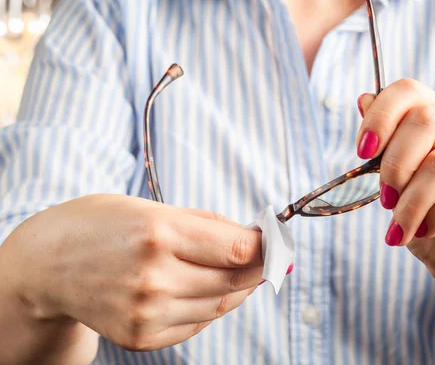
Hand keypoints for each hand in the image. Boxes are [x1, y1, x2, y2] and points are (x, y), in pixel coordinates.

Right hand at [5, 194, 264, 350]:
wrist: (48, 264)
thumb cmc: (102, 225)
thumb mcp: (152, 205)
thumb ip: (206, 223)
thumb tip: (252, 236)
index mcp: (158, 233)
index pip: (237, 249)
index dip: (267, 246)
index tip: (278, 241)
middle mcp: (153, 277)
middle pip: (233, 279)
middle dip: (260, 267)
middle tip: (270, 256)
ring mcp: (145, 312)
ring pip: (220, 304)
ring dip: (240, 288)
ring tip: (242, 272)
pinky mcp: (140, 336)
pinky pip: (196, 323)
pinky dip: (213, 307)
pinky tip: (210, 289)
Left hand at [356, 79, 434, 313]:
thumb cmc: (432, 224)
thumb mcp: (399, 188)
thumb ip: (386, 147)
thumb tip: (364, 99)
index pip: (411, 91)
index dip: (380, 116)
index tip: (362, 152)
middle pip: (426, 120)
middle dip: (394, 165)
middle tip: (385, 200)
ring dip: (412, 202)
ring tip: (401, 228)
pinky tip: (428, 230)